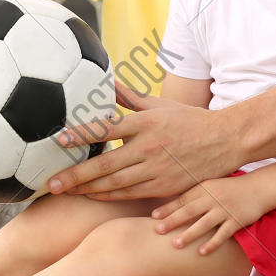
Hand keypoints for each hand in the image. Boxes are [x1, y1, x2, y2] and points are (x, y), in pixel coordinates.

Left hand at [46, 81, 240, 199]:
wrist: (225, 142)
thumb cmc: (188, 121)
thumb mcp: (159, 105)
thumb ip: (129, 97)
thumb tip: (106, 80)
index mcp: (146, 123)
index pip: (107, 129)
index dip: (81, 135)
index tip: (58, 140)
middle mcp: (149, 148)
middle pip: (106, 164)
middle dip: (75, 175)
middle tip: (51, 183)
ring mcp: (157, 170)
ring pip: (115, 184)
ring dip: (87, 188)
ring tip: (64, 191)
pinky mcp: (164, 186)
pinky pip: (129, 194)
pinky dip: (107, 195)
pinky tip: (90, 194)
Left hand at [152, 178, 263, 254]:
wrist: (258, 188)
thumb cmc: (230, 188)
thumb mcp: (211, 186)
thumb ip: (194, 195)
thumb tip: (173, 206)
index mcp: (204, 189)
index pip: (183, 199)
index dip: (168, 208)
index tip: (153, 217)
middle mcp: (212, 199)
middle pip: (189, 211)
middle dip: (172, 221)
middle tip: (157, 230)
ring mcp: (225, 210)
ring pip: (204, 224)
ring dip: (189, 234)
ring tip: (175, 244)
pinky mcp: (237, 221)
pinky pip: (222, 234)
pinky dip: (212, 243)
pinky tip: (201, 252)